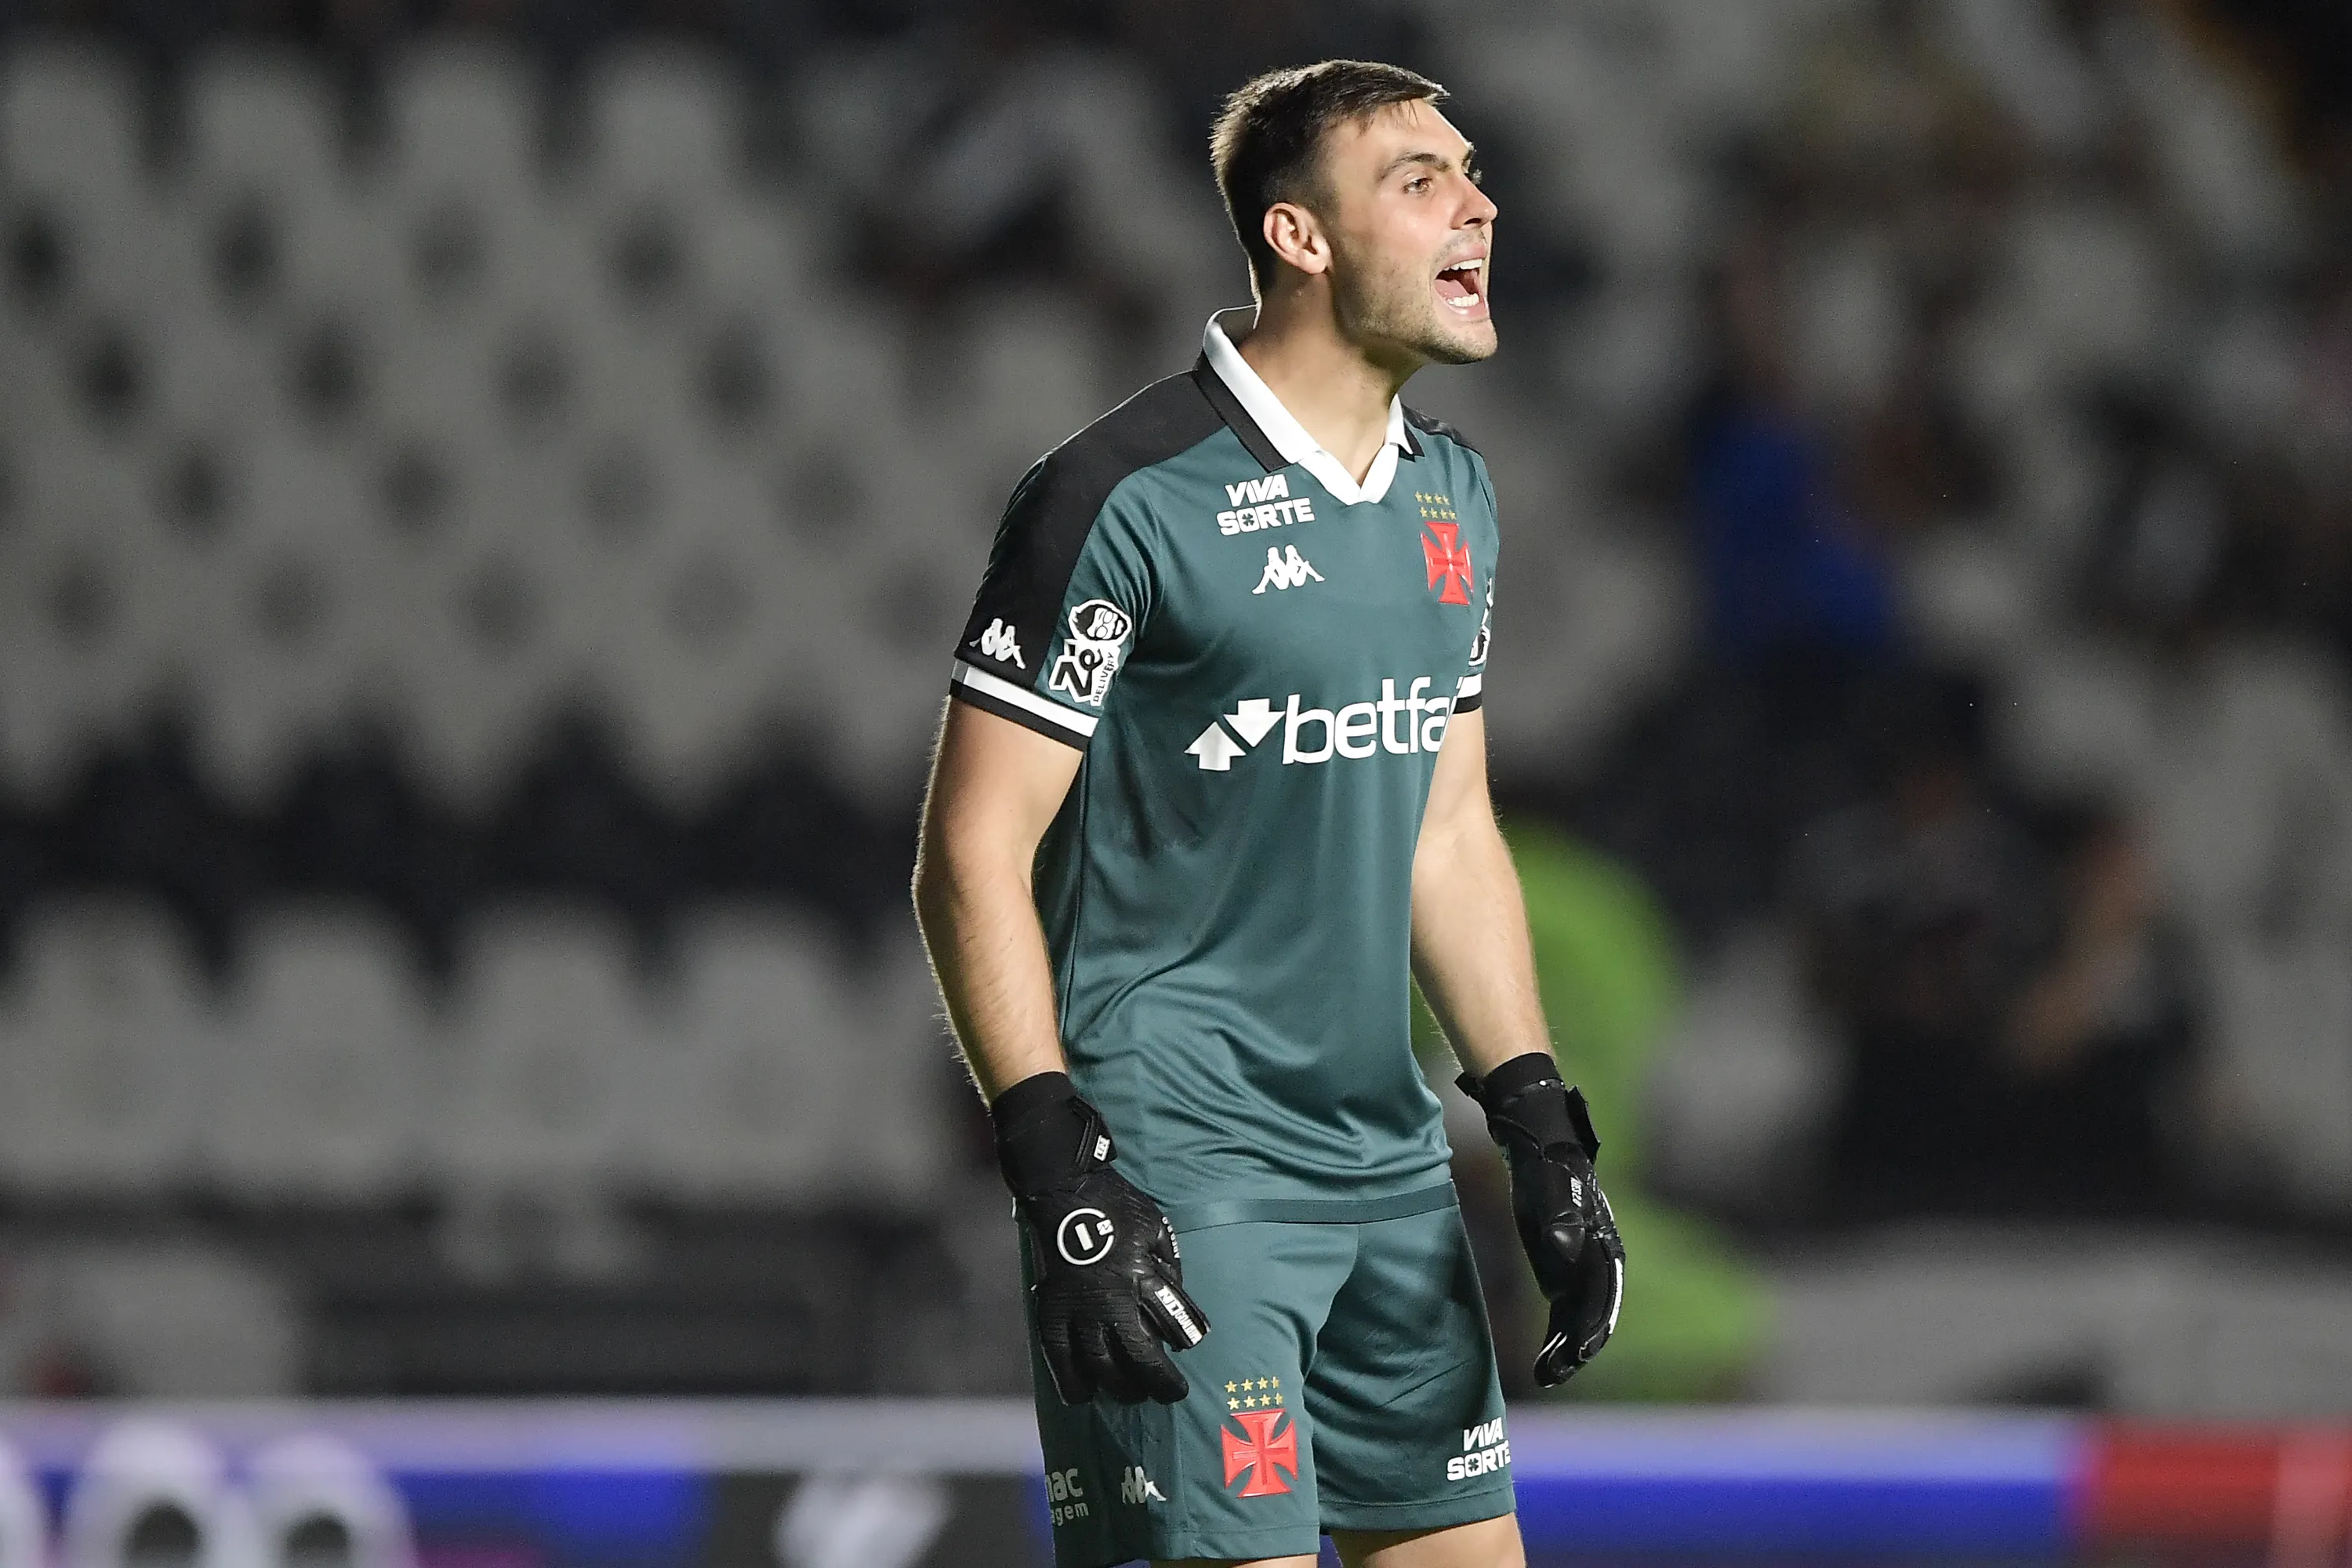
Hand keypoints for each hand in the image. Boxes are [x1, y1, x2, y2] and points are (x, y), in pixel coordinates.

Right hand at [996, 1078, 1207, 1404]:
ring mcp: (1077, 1310)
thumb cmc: (1116, 1205)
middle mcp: (1111, 1301)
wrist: (1063, 1190)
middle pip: (1139, 1358)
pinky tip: (1082, 1396)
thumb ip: (1169, 1265)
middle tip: (1166, 1391)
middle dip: (1157, 1382)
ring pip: (1101, 1366)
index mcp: (1142, 1277)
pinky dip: (1070, 1382)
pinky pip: (1058, 1358)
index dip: (1189, 1342)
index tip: (1192, 1350)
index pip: (1176, 1325)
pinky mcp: (1050, 1311)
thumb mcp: (1156, 1227)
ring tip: (1131, 1394)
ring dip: (1120, 1387)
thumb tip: (1174, 1297)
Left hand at [1459, 1054, 1623, 1385]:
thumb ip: (1561, 1221)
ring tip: (1545, 1375)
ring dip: (1566, 1350)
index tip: (1577, 1353)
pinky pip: (1564, 1314)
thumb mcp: (1552, 1193)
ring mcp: (1581, 1271)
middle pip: (1593, 1316)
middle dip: (1577, 1348)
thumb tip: (1564, 1249)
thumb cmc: (1550, 1171)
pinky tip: (1542, 1358)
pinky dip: (1556, 1336)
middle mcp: (1599, 1265)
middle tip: (1554, 1374)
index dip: (1591, 1327)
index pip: (1603, 1297)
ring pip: (1578, 1321)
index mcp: (1604, 1249)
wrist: (1543, 1149)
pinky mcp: (1562, 1273)